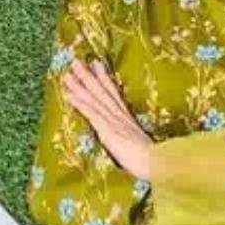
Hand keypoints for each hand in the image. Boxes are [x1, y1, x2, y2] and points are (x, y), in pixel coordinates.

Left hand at [62, 57, 152, 182]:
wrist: (157, 162)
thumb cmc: (154, 159)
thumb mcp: (146, 145)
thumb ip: (140, 141)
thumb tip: (141, 142)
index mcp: (128, 119)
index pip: (114, 95)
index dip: (105, 79)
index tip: (97, 64)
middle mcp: (120, 116)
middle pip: (102, 92)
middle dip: (88, 76)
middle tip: (76, 61)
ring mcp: (114, 121)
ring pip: (94, 99)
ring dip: (80, 86)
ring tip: (67, 74)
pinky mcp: (108, 129)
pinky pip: (91, 113)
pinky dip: (80, 103)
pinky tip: (69, 95)